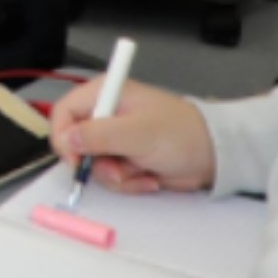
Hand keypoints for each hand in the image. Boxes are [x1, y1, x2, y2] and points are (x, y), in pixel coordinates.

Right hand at [46, 79, 214, 194]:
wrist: (213, 156)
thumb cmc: (180, 134)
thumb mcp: (137, 133)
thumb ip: (98, 135)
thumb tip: (65, 140)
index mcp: (105, 95)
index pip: (64, 113)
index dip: (63, 137)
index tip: (76, 159)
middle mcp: (105, 116)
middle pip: (75, 144)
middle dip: (97, 163)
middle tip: (119, 170)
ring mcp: (115, 140)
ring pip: (93, 165)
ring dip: (116, 176)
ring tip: (141, 172)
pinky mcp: (125, 159)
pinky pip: (111, 176)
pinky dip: (129, 182)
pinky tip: (149, 178)